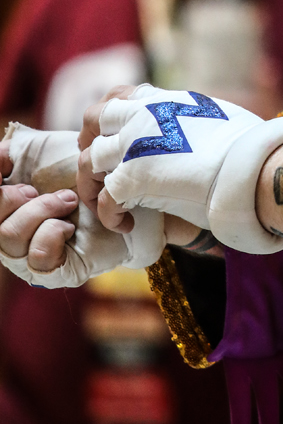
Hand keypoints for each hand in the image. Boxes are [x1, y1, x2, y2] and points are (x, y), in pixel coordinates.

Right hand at [0, 124, 163, 285]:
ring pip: (9, 238)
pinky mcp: (55, 272)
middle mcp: (11, 233)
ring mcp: (29, 256)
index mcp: (6, 207)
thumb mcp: (41, 152)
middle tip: (35, 188)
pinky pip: (38, 257)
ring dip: (39, 210)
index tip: (2, 172)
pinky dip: (53, 232)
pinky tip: (70, 224)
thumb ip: (7, 154)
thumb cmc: (87, 169)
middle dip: (10, 199)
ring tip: (67, 199)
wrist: (128, 189)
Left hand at [78, 84, 282, 253]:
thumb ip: (193, 119)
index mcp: (164, 100)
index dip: (111, 118)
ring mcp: (134, 145)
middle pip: (92, 120)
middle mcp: (143, 115)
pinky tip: (127, 226)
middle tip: (102, 170)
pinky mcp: (134, 178)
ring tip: (111, 207)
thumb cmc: (251, 147)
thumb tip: (201, 128)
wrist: (256, 167)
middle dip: (90, 143)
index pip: (120, 95)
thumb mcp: (217, 115)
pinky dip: (110, 216)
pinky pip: (105, 200)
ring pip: (89, 162)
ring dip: (94, 186)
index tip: (116, 138)